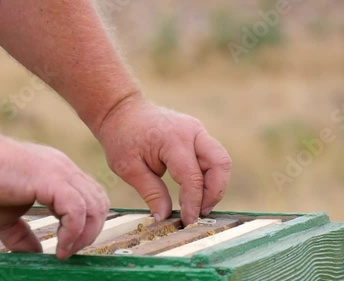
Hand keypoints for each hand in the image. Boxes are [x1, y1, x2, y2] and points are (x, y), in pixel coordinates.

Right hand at [0, 133, 108, 258]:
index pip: (91, 198)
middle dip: (91, 232)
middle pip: (100, 203)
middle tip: (69, 251)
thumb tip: (34, 254)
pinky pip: (76, 209)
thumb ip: (21, 234)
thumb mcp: (5, 216)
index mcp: (59, 175)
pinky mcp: (50, 178)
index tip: (68, 245)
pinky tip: (59, 246)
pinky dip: (73, 232)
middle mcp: (65, 171)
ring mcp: (60, 172)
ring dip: (84, 235)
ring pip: (94, 206)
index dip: (88, 224)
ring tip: (64, 251)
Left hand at [95, 96, 230, 223]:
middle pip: (220, 164)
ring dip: (215, 185)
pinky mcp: (198, 134)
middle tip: (200, 212)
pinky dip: (210, 175)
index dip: (193, 202)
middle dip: (214, 192)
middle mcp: (191, 131)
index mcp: (172, 140)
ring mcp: (198, 130)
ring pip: (221, 160)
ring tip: (199, 204)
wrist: (122, 110)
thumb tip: (164, 218)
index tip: (188, 221)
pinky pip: (213, 156)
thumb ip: (151, 193)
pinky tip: (196, 190)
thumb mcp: (128, 169)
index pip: (192, 177)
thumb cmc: (122, 137)